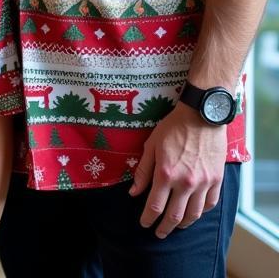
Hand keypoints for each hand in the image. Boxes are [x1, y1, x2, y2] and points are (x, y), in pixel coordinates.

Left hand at [129, 104, 227, 237]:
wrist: (201, 116)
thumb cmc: (173, 128)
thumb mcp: (151, 145)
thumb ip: (143, 171)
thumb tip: (133, 192)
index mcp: (166, 174)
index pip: (155, 206)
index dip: (148, 218)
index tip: (144, 223)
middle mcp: (185, 183)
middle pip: (175, 216)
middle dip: (164, 228)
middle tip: (159, 233)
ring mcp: (203, 183)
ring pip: (194, 214)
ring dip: (183, 224)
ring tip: (175, 226)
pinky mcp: (216, 180)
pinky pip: (210, 204)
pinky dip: (201, 212)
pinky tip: (194, 212)